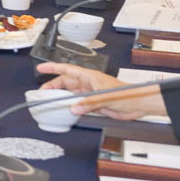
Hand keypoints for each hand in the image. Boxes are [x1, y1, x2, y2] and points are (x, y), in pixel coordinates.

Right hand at [36, 61, 162, 118]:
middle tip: (42, 93)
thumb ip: (88, 103)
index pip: (66, 69)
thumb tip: (73, 108)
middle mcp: (88, 84)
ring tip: (51, 103)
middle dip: (53, 86)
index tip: (41, 68)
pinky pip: (78, 105)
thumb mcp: (105, 97)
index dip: (52, 68)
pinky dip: (71, 108)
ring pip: (71, 95)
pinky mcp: (94, 104)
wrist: (139, 104)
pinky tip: (67, 112)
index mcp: (89, 76)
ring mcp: (90, 94)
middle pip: (65, 83)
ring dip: (62, 99)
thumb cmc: (127, 93)